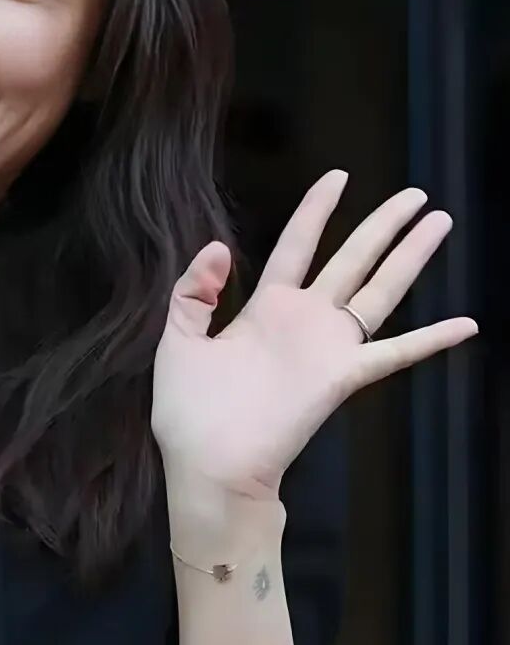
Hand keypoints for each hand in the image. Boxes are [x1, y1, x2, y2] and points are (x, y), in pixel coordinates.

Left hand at [151, 170, 477, 498]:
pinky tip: (466, 325)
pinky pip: (393, 354)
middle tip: (417, 194)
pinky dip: (431, 341)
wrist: (208, 467)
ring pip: (378, 291)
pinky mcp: (341, 377)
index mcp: (265, 310)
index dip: (317, 210)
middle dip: (383, 225)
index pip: (297, 246)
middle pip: (352, 259)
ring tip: (440, 222)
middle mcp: (304, 321)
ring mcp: (326, 348)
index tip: (338, 177)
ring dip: (410, 258)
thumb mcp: (178, 341)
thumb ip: (193, 292)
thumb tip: (219, 245)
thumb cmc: (188, 414)